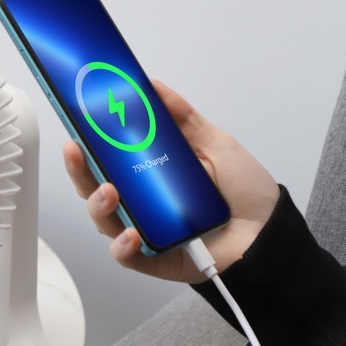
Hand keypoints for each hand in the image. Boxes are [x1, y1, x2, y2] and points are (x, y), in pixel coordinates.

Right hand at [63, 80, 279, 283]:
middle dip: (79, 169)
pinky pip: (126, 255)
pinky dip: (123, 245)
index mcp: (148, 172)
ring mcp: (144, 230)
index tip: (76, 123)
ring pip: (103, 220)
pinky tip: (131, 234)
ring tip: (109, 192)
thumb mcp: (215, 143)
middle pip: (94, 186)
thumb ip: (183, 117)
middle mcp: (140, 201)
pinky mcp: (154, 258)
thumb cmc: (244, 192)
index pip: (106, 157)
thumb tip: (153, 87)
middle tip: (77, 151)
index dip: (87, 142)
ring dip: (98, 204)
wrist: (270, 232)